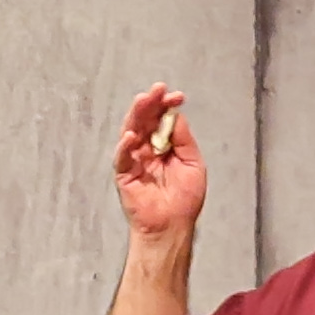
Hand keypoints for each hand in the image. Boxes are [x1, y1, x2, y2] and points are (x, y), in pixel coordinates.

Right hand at [113, 85, 208, 242]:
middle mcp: (148, 149)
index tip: (177, 96)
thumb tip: (175, 116)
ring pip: (131, 132)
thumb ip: (183, 140)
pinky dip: (125, 146)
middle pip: (146, 121)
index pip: (163, 119)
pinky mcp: (124, 174)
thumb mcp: (193, 164)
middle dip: (151, 104)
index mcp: (165, 145)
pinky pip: (122, 157)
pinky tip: (132, 135)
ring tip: (142, 100)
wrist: (173, 225)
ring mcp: (134, 160)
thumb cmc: (184, 198)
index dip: (167, 106)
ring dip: (136, 115)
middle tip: (158, 89)